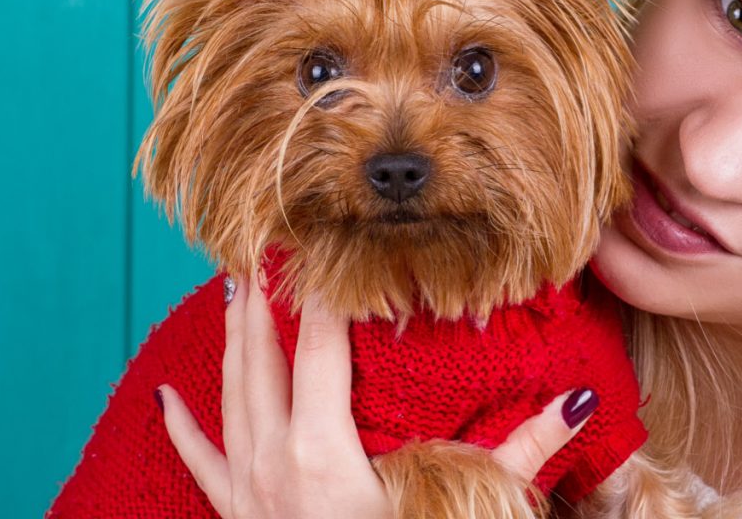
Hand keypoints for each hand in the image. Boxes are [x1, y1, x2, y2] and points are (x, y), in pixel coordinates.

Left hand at [157, 275, 596, 518]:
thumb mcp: (465, 502)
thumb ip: (522, 451)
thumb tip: (576, 403)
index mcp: (324, 450)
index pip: (320, 346)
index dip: (324, 295)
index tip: (329, 251)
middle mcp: (275, 460)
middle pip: (264, 359)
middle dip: (265, 301)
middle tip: (265, 249)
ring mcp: (249, 490)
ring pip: (232, 395)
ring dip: (233, 341)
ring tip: (231, 289)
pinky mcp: (237, 516)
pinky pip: (201, 463)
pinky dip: (184, 428)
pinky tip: (165, 399)